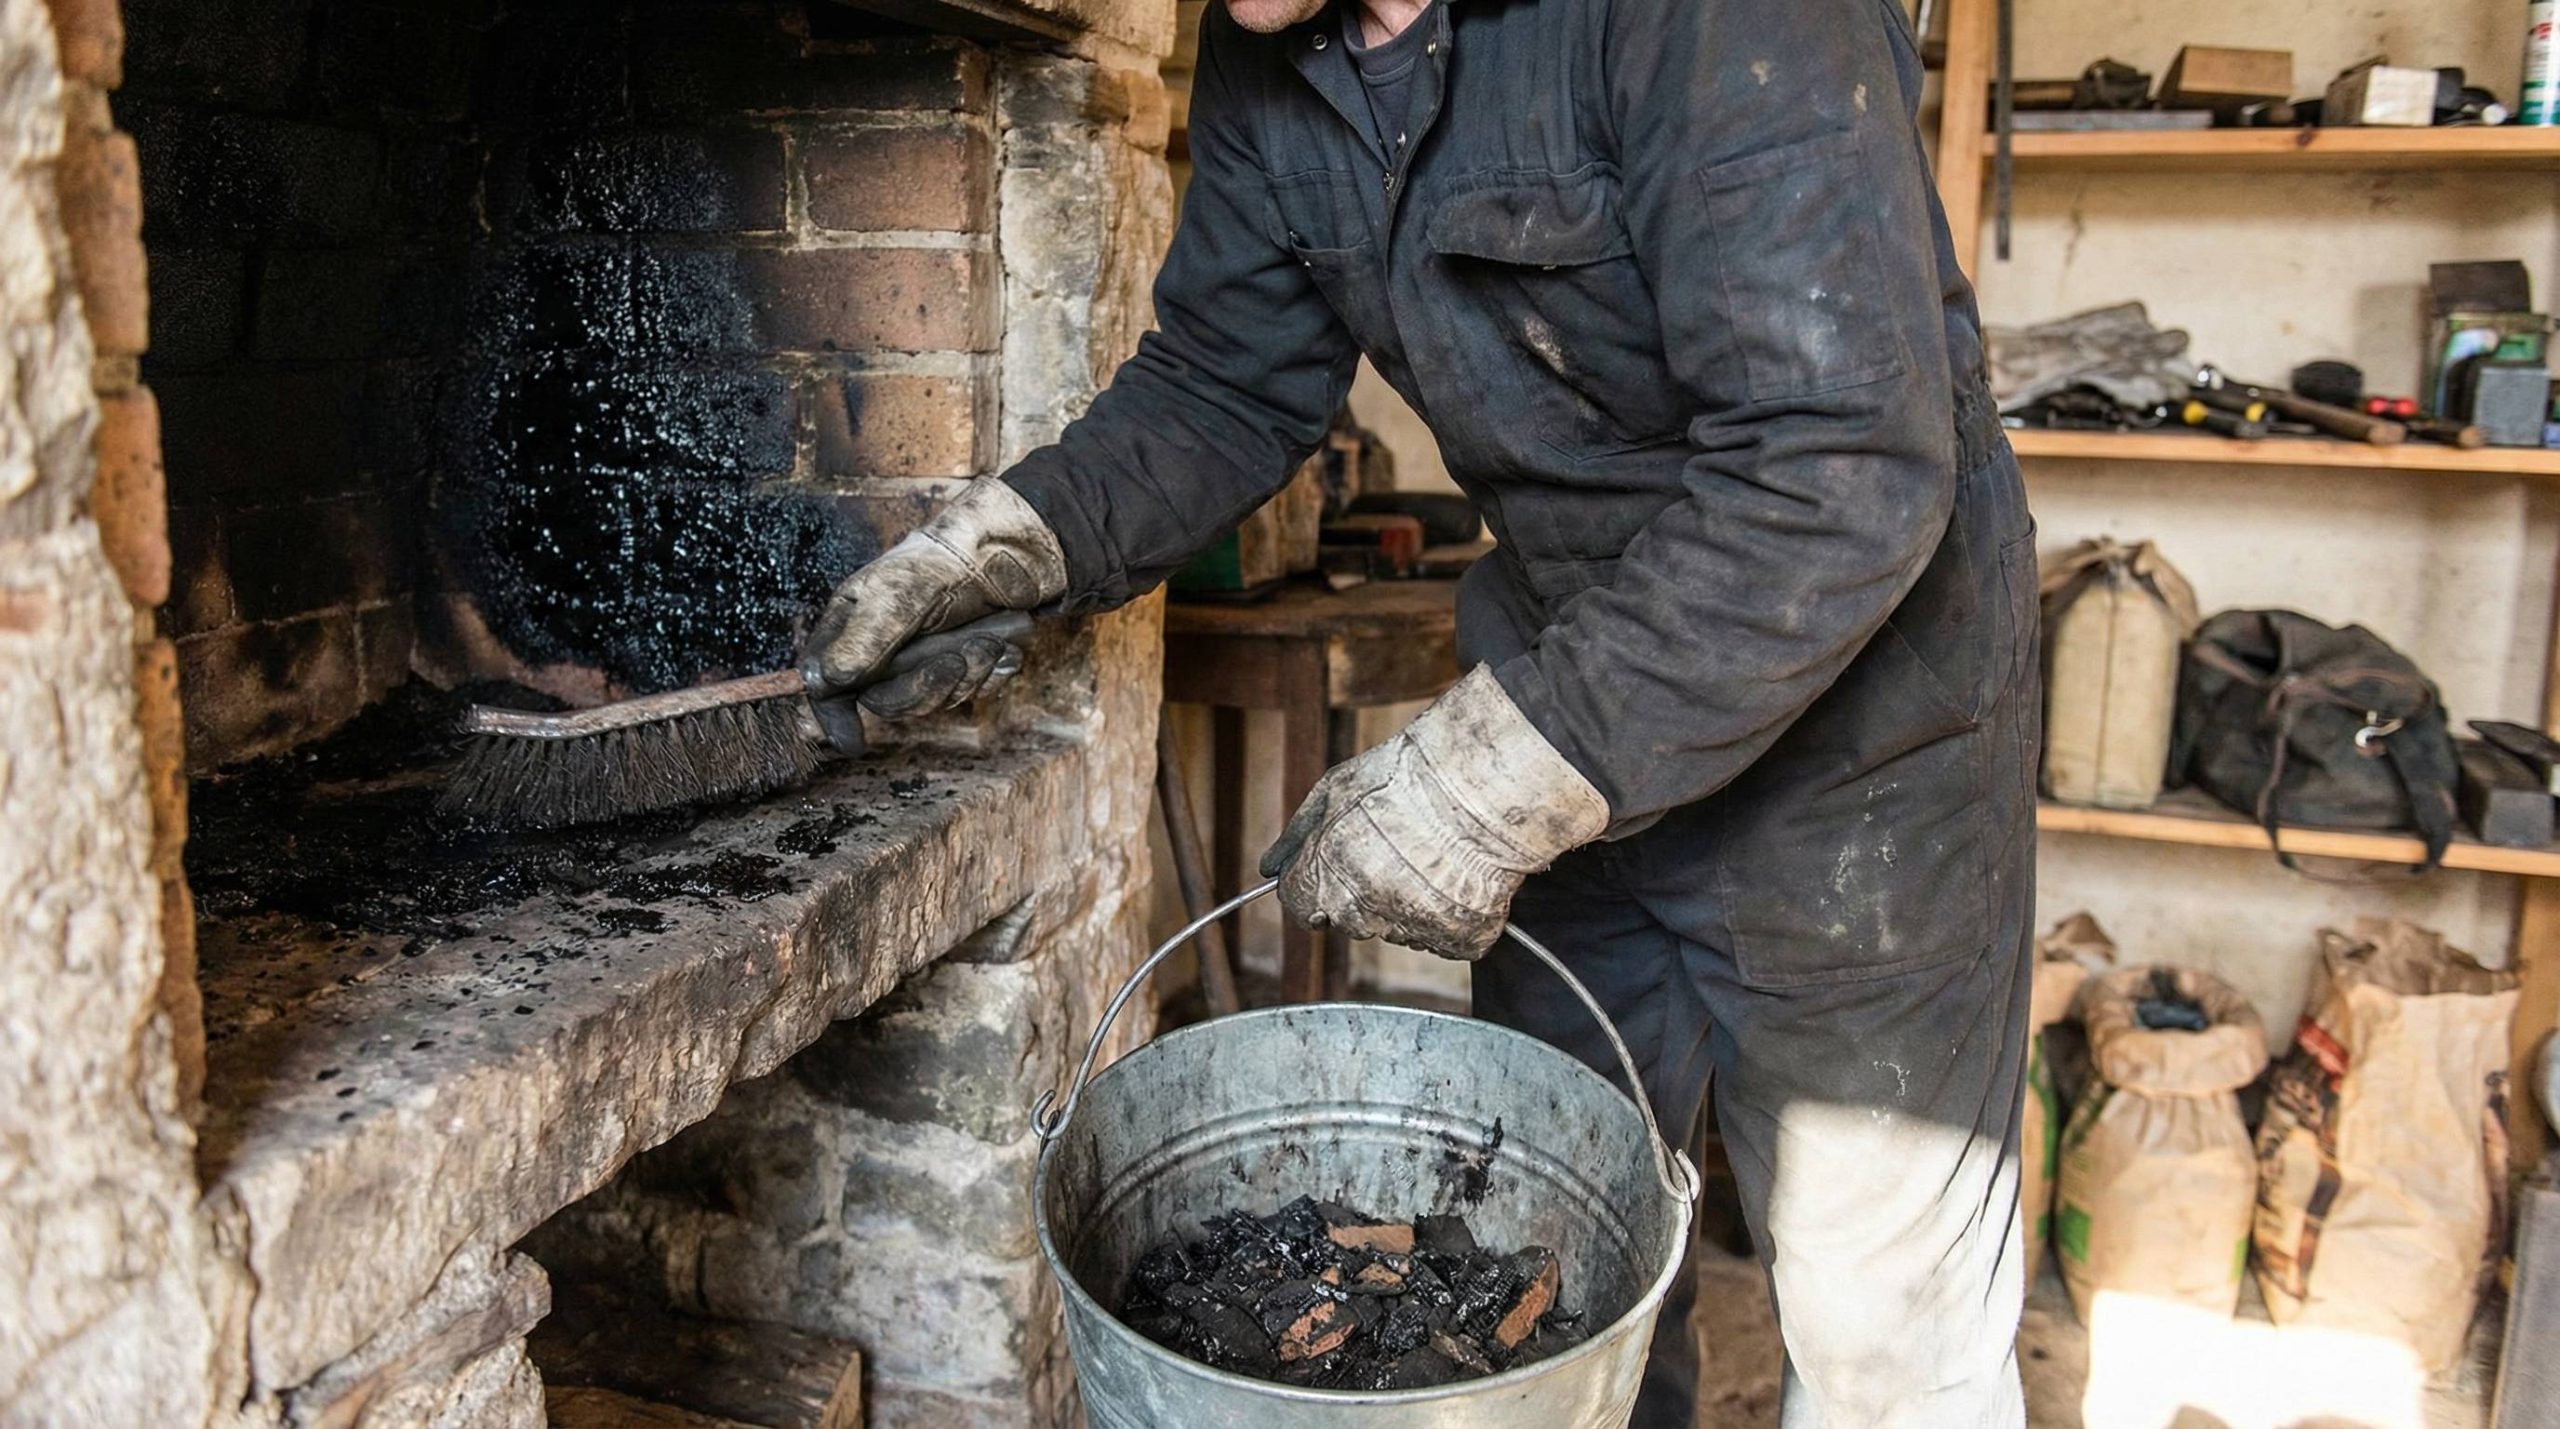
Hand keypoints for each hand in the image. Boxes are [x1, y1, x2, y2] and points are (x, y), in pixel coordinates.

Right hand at [803, 480, 1066, 716]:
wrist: (1014, 548)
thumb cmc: (948, 559)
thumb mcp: (900, 593)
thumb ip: (865, 638)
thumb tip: (825, 683)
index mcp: (854, 624)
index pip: (827, 681)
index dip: (833, 715)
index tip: (852, 742)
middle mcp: (884, 647)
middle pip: (887, 701)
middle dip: (925, 687)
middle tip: (958, 659)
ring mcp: (924, 658)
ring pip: (934, 700)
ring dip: (967, 675)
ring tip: (989, 640)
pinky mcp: (963, 664)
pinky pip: (970, 692)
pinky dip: (991, 672)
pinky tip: (1005, 646)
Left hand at [1259, 667, 1609, 958]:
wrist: (1482, 780)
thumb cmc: (1405, 776)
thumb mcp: (1332, 791)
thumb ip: (1296, 838)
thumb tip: (1268, 870)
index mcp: (1324, 881)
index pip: (1299, 906)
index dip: (1315, 882)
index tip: (1337, 861)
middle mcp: (1362, 915)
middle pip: (1348, 919)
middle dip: (1363, 890)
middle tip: (1397, 847)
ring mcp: (1413, 932)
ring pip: (1398, 926)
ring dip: (1409, 900)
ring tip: (1434, 852)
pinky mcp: (1460, 941)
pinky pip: (1444, 935)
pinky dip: (1452, 912)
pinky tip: (1460, 873)